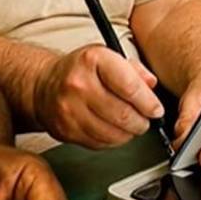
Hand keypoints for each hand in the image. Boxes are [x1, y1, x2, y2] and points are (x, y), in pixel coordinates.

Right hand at [34, 45, 163, 148]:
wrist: (44, 85)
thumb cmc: (81, 70)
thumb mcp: (108, 56)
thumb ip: (134, 69)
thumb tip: (152, 85)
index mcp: (93, 60)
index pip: (129, 86)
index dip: (149, 102)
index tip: (156, 109)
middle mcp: (78, 84)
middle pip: (122, 114)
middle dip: (142, 121)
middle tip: (146, 120)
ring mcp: (69, 109)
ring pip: (112, 133)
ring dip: (129, 133)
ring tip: (131, 125)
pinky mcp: (65, 131)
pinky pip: (99, 143)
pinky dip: (113, 141)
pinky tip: (114, 130)